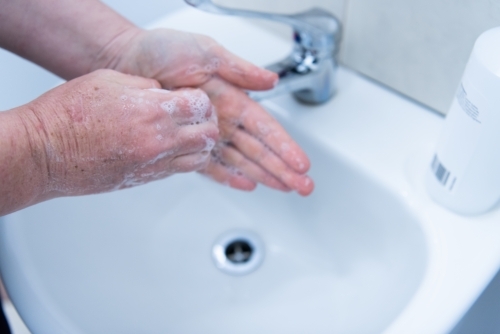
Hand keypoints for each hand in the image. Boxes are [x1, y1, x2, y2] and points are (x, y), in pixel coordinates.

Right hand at [18, 69, 218, 196]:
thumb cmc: (68, 115)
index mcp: (152, 110)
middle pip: (208, 135)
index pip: (201, 105)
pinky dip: (183, 159)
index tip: (194, 99)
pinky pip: (179, 171)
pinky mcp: (145, 179)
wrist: (46, 152)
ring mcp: (154, 163)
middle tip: (197, 117)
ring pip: (199, 158)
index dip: (201, 100)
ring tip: (187, 135)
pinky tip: (171, 148)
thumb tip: (164, 92)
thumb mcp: (110, 80)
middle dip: (207, 122)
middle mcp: (159, 140)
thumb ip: (145, 85)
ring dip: (199, 145)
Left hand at [105, 28, 313, 195]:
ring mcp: (206, 134)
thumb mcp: (205, 53)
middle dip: (283, 169)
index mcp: (232, 98)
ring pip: (242, 161)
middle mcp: (223, 119)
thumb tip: (270, 81)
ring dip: (265, 176)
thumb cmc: (162, 51)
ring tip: (286, 189)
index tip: (301, 163)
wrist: (127, 62)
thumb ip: (238, 70)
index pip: (265, 127)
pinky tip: (247, 185)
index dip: (284, 146)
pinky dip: (229, 177)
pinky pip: (211, 166)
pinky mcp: (187, 145)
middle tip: (304, 187)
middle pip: (260, 149)